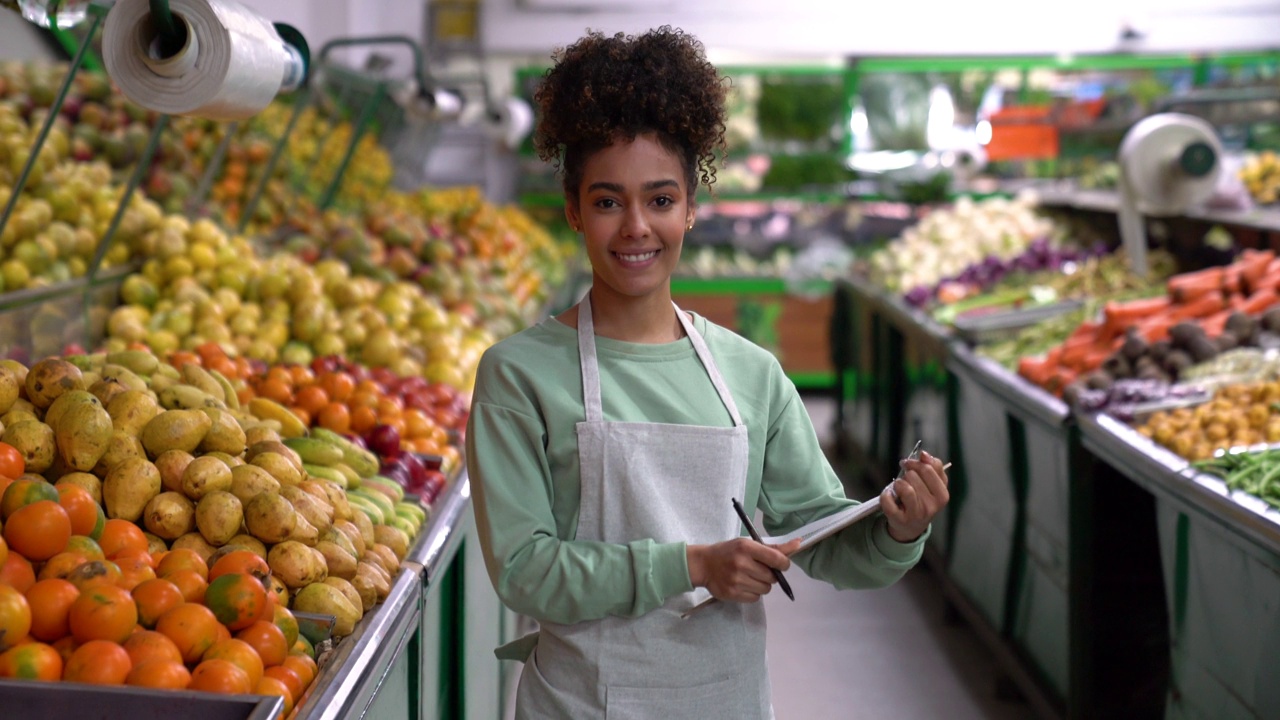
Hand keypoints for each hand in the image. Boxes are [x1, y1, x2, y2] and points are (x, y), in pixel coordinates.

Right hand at [687, 538, 801, 602]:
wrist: (703, 564)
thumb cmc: (728, 551)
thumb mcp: (748, 544)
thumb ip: (773, 548)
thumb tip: (799, 543)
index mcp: (746, 547)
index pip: (777, 559)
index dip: (784, 564)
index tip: (781, 564)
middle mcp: (741, 563)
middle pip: (772, 577)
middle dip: (770, 575)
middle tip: (758, 569)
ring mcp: (736, 580)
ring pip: (765, 589)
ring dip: (762, 584)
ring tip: (750, 577)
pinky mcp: (732, 594)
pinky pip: (755, 598)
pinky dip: (753, 593)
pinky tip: (744, 585)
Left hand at [881, 450, 949, 542]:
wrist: (911, 526)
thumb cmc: (921, 500)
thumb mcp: (932, 485)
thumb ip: (933, 467)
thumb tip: (924, 454)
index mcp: (942, 495)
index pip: (929, 468)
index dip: (915, 462)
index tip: (908, 464)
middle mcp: (932, 506)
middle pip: (913, 475)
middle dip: (906, 473)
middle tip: (904, 478)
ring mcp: (916, 514)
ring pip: (903, 486)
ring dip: (897, 483)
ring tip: (898, 488)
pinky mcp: (899, 520)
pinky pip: (888, 498)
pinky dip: (885, 494)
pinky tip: (889, 495)